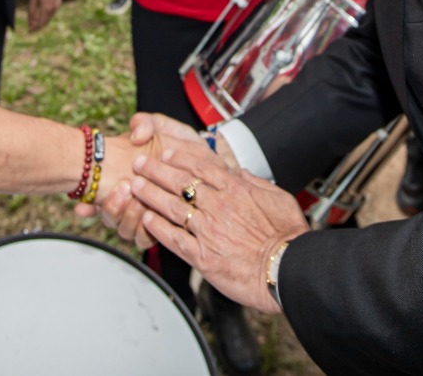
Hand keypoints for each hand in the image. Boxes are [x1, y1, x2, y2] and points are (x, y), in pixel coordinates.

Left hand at [26, 0, 61, 32]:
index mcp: (47, 9)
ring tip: (34, 23)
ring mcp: (57, 6)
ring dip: (42, 21)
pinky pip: (51, 13)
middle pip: (45, 22)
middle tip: (31, 29)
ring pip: (49, 17)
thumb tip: (30, 23)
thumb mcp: (33, 0)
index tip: (29, 31)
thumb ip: (31, 12)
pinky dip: (45, 16)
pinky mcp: (58, 2)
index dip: (34, 28)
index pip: (40, 23)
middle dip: (38, 26)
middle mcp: (54, 9)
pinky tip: (40, 15)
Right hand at [77, 114, 206, 246]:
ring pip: (125, 230)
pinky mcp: (161, 228)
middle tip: (122, 188)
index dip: (87, 204)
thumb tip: (135, 135)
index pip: (95, 200)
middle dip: (111, 207)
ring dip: (128, 216)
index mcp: (121, 184)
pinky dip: (144, 229)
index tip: (86, 200)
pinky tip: (149, 214)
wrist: (200, 160)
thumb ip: (145, 124)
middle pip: (110, 218)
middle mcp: (129, 203)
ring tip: (138, 199)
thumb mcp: (160, 127)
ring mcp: (144, 217)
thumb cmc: (177, 146)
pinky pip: (145, 238)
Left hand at [132, 141, 307, 313]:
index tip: (167, 152)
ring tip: (135, 186)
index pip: (201, 168)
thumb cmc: (287, 236)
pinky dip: (158, 228)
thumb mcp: (279, 198)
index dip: (181, 158)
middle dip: (156, 171)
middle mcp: (218, 206)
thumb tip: (242, 173)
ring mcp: (208, 231)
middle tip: (140, 163)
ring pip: (172, 207)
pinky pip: (174, 238)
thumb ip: (257, 183)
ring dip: (150, 195)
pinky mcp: (202, 256)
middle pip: (180, 183)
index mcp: (236, 190)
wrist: (286, 269)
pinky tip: (145, 219)